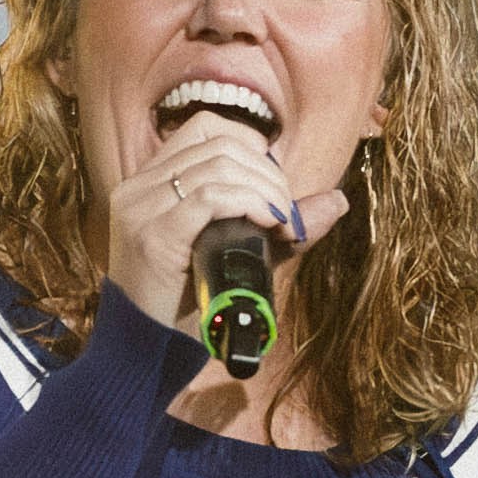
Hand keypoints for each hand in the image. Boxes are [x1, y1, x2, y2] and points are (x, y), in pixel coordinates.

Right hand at [101, 119, 335, 352]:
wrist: (144, 351)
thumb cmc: (184, 303)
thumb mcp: (236, 252)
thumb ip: (279, 223)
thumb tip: (338, 201)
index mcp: (150, 181)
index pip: (205, 126)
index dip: (251, 145)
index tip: (273, 187)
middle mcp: (139, 187)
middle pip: (220, 143)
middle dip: (269, 173)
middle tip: (287, 215)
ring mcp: (140, 208)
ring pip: (220, 165)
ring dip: (267, 190)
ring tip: (283, 224)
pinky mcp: (151, 235)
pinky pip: (210, 196)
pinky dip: (251, 204)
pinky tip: (271, 224)